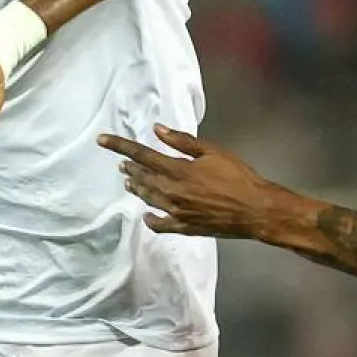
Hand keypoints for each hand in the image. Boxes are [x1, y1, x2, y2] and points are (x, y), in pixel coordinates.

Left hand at [97, 124, 287, 238]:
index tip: (101, 140)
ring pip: (148, 198)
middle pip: (142, 177)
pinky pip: (160, 224)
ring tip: (129, 181)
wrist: (254, 209)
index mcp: (177, 170)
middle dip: (130, 168)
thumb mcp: (212, 151)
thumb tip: (157, 130)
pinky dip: (151, 218)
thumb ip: (182, 141)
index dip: (119, 146)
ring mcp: (175, 212)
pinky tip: (147, 215)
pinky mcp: (183, 227)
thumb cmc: (237, 176)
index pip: (141, 155)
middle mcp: (171, 191)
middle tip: (121, 163)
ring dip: (137, 188)